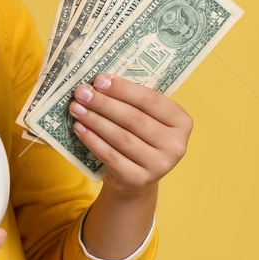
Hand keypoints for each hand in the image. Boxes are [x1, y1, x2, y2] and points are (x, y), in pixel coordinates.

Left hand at [68, 73, 192, 190]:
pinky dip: (92, 140)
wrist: (138, 179)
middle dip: (104, 103)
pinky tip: (80, 128)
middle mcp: (175, 145)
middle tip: (82, 93)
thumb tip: (100, 83)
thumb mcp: (148, 119)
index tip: (99, 80)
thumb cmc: (141, 138)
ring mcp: (159, 165)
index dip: (123, 89)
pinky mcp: (138, 179)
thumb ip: (133, 102)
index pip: (151, 100)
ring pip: (120, 137)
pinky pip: (111, 155)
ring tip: (77, 108)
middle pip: (133, 119)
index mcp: (181, 122)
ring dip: (95, 120)